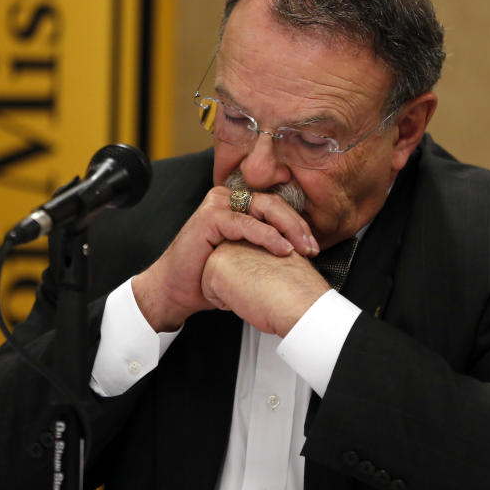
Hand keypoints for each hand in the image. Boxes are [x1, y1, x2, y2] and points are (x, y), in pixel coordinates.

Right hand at [132, 187, 318, 330]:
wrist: (176, 290)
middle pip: (274, 203)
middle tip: (312, 247)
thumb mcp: (243, 256)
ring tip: (302, 248)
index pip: (276, 206)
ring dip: (288, 229)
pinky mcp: (210, 216)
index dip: (297, 224)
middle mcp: (227, 199)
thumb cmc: (206, 275)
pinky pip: (246, 223)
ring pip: (264, 209)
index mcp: (237, 205)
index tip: (313, 245)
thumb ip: (265, 246)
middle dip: (298, 225)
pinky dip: (267, 236)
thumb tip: (300, 252)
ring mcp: (218, 205)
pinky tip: (282, 249)